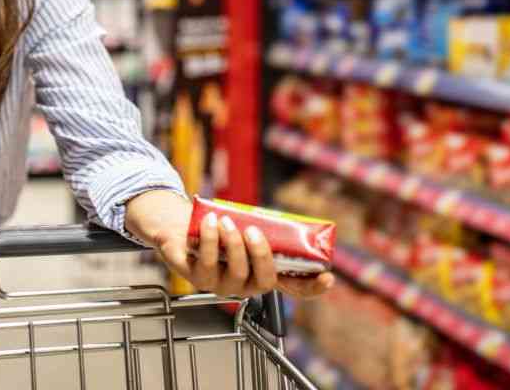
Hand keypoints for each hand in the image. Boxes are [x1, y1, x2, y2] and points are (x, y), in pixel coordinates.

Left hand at [125, 190, 334, 298]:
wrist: (181, 226)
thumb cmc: (219, 228)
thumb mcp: (246, 227)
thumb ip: (264, 228)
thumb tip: (287, 220)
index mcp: (262, 274)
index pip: (294, 289)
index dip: (312, 288)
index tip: (327, 278)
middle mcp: (245, 286)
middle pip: (264, 281)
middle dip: (261, 254)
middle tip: (253, 230)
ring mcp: (221, 285)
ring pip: (236, 273)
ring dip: (233, 244)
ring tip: (226, 221)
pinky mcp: (197, 278)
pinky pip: (208, 263)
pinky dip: (210, 239)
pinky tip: (210, 223)